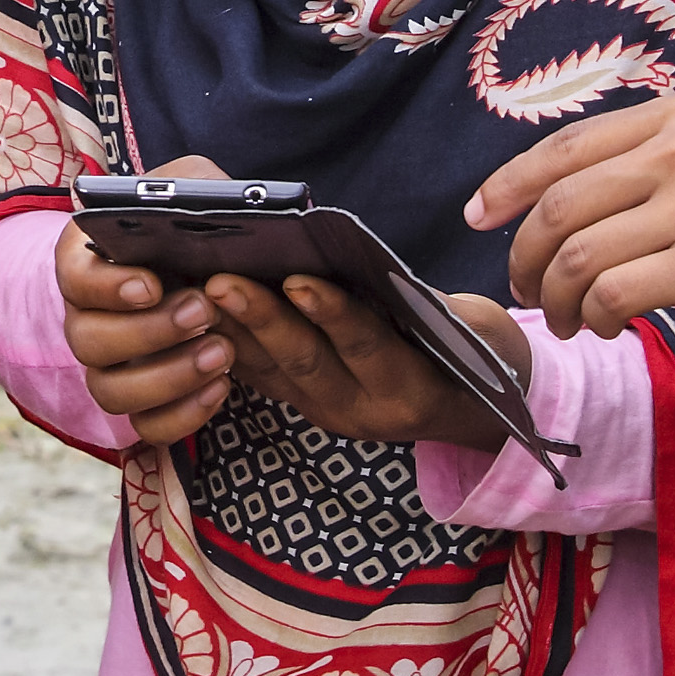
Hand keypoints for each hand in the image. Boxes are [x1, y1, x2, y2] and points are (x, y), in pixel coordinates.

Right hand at [57, 152, 236, 445]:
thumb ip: (193, 186)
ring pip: (111, 392)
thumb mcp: (192, 185)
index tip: (151, 285)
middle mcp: (85, 318)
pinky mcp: (141, 404)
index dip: (107, 288)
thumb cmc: (194, 221)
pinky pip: (146, 428)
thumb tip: (213, 208)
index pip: (74, 279)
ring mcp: (108, 367)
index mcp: (86, 261)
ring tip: (222, 351)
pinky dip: (183, 416)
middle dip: (148, 333)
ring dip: (168, 377)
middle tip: (204, 311)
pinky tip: (222, 387)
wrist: (213, 266)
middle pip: (88, 342)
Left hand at [207, 269, 528, 448]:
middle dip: (261, 319)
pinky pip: (259, 376)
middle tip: (221, 281)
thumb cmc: (477, 353)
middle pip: (305, 362)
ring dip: (232, 329)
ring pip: (273, 371)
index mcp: (411, 392)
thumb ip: (427, 305)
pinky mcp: (303, 404)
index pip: (367, 347)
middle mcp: (362, 411)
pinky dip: (229, 342)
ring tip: (197, 290)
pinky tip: (199, 312)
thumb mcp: (473, 328)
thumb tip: (369, 264)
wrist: (473, 407)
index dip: (332, 314)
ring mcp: (327, 412)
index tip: (298, 279)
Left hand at [467, 92, 674, 338]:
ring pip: (578, 254)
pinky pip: (616, 292)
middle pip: (560, 204)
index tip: (479, 215)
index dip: (508, 184)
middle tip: (521, 288)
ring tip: (566, 321)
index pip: (566, 147)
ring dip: (555, 296)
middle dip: (524, 254)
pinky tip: (607, 328)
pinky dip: (596, 315)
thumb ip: (668, 160)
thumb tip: (598, 200)